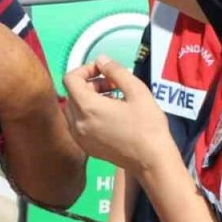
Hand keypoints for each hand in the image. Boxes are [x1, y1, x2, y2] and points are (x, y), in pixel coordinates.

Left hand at [62, 56, 172, 176]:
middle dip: (89, 83)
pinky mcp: (86, 147)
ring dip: (88, 98)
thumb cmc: (148, 125)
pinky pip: (77, 124)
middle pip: (71, 93)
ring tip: (113, 99)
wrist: (151, 161)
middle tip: (113, 85)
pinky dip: (88, 114)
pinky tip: (110, 116)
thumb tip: (101, 59)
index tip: (104, 71)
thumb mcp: (137, 91)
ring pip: (73, 108)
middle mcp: (77, 123)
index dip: (85, 69)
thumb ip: (115, 71)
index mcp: (87, 107)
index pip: (70, 79)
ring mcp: (80, 137)